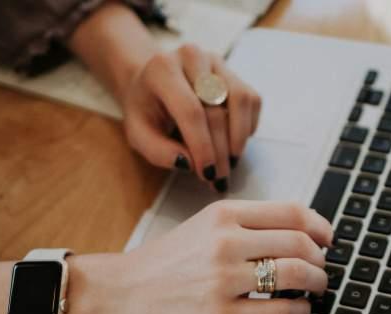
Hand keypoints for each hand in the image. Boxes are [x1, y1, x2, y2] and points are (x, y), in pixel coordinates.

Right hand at [76, 200, 331, 313]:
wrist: (120, 293)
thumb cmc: (162, 262)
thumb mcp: (202, 226)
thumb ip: (244, 224)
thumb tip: (296, 232)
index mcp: (224, 214)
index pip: (291, 211)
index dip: (320, 226)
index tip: (328, 238)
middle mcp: (226, 241)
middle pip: (300, 243)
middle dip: (321, 258)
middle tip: (322, 268)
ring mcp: (223, 278)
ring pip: (295, 275)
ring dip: (317, 283)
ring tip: (316, 289)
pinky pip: (278, 311)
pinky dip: (299, 311)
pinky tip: (299, 311)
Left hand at [122, 45, 261, 191]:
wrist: (152, 82)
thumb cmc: (146, 110)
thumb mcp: (138, 134)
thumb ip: (157, 151)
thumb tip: (188, 163)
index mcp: (162, 69)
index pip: (190, 110)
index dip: (203, 146)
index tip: (208, 174)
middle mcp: (192, 57)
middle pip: (216, 110)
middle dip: (220, 151)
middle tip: (219, 179)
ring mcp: (216, 62)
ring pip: (241, 100)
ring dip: (239, 138)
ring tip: (230, 162)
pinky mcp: (233, 72)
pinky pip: (251, 100)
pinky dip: (246, 127)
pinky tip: (233, 142)